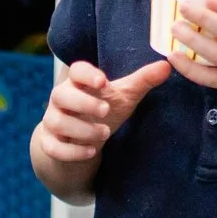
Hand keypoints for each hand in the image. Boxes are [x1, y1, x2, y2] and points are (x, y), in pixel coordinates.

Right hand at [36, 60, 172, 164]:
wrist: (79, 140)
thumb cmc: (102, 111)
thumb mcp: (123, 96)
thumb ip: (143, 81)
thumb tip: (167, 66)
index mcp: (78, 83)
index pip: (75, 70)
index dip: (87, 74)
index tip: (103, 82)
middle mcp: (60, 100)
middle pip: (60, 94)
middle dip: (83, 103)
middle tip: (106, 111)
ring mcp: (52, 122)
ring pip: (57, 122)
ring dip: (81, 129)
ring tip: (104, 134)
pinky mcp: (49, 144)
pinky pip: (54, 147)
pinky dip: (72, 151)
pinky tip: (92, 151)